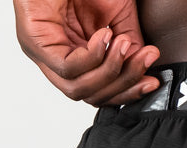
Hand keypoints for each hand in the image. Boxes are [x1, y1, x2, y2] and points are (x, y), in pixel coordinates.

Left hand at [13, 1, 161, 105]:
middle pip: (90, 95)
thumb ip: (128, 44)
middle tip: (143, 60)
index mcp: (74, 54)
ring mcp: (43, 53)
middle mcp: (57, 59)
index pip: (99, 91)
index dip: (127, 91)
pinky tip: (104, 37)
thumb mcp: (117, 14)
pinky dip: (91, 57)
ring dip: (109, 72)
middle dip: (122, 83)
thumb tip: (142, 67)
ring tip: (123, 46)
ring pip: (78, 89)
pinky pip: (66, 68)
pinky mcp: (35, 42)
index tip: (151, 80)